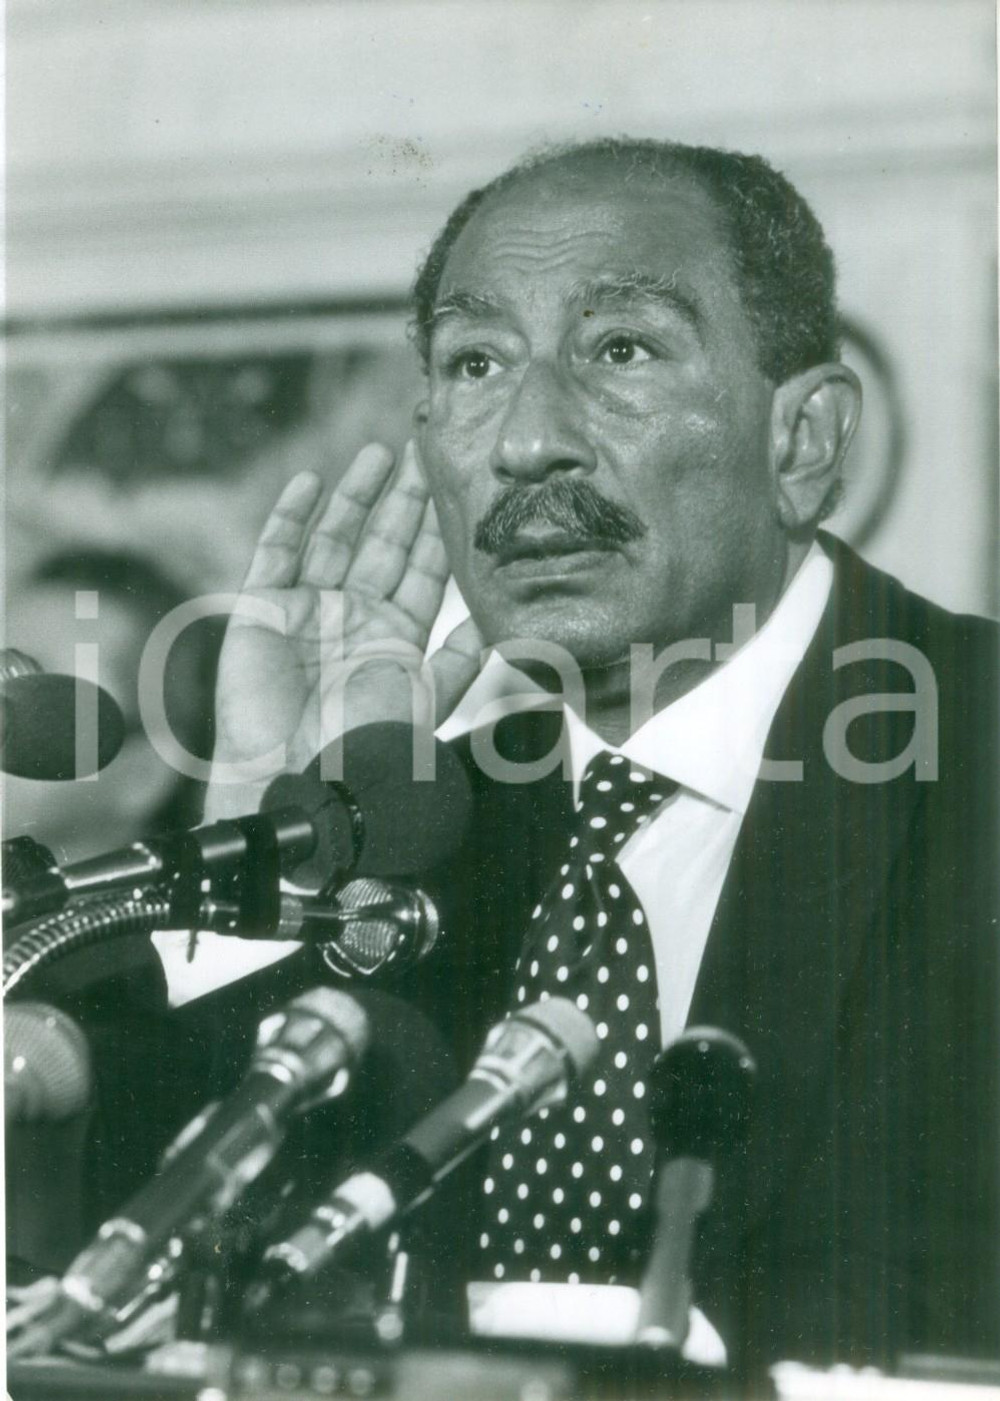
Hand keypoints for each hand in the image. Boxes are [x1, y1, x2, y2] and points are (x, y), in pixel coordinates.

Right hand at [203, 442, 482, 820]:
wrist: (300, 780)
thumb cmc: (364, 751)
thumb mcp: (425, 704)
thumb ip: (457, 664)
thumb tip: (491, 627)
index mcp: (395, 639)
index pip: (424, 573)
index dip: (439, 532)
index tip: (458, 488)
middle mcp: (354, 618)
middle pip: (383, 546)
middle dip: (405, 501)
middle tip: (425, 453)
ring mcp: (308, 610)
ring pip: (335, 538)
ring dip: (356, 497)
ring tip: (380, 455)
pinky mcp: (263, 608)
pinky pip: (276, 552)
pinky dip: (290, 517)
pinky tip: (310, 482)